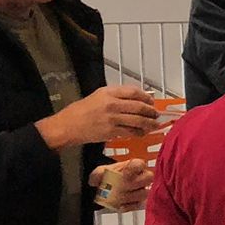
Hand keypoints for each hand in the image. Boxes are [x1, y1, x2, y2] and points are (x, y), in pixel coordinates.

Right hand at [40, 84, 156, 148]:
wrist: (67, 126)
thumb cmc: (82, 110)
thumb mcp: (98, 96)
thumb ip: (116, 96)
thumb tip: (137, 99)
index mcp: (108, 92)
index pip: (134, 92)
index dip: (146, 97)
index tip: (151, 101)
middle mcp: (111, 104)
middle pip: (139, 106)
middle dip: (151, 111)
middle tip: (156, 114)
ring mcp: (112, 118)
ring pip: (138, 120)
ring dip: (149, 123)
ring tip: (154, 124)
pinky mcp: (111, 131)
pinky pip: (131, 132)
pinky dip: (140, 133)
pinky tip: (142, 133)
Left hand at [90, 158, 151, 212]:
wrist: (103, 191)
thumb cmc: (105, 179)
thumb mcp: (99, 174)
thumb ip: (98, 174)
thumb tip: (99, 177)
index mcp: (133, 166)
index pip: (140, 164)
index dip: (134, 169)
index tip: (124, 174)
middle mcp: (142, 177)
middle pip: (148, 178)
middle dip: (135, 183)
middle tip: (122, 187)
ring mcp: (143, 190)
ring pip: (144, 193)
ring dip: (131, 196)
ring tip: (118, 198)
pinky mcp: (140, 202)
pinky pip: (139, 205)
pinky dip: (129, 206)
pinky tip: (120, 206)